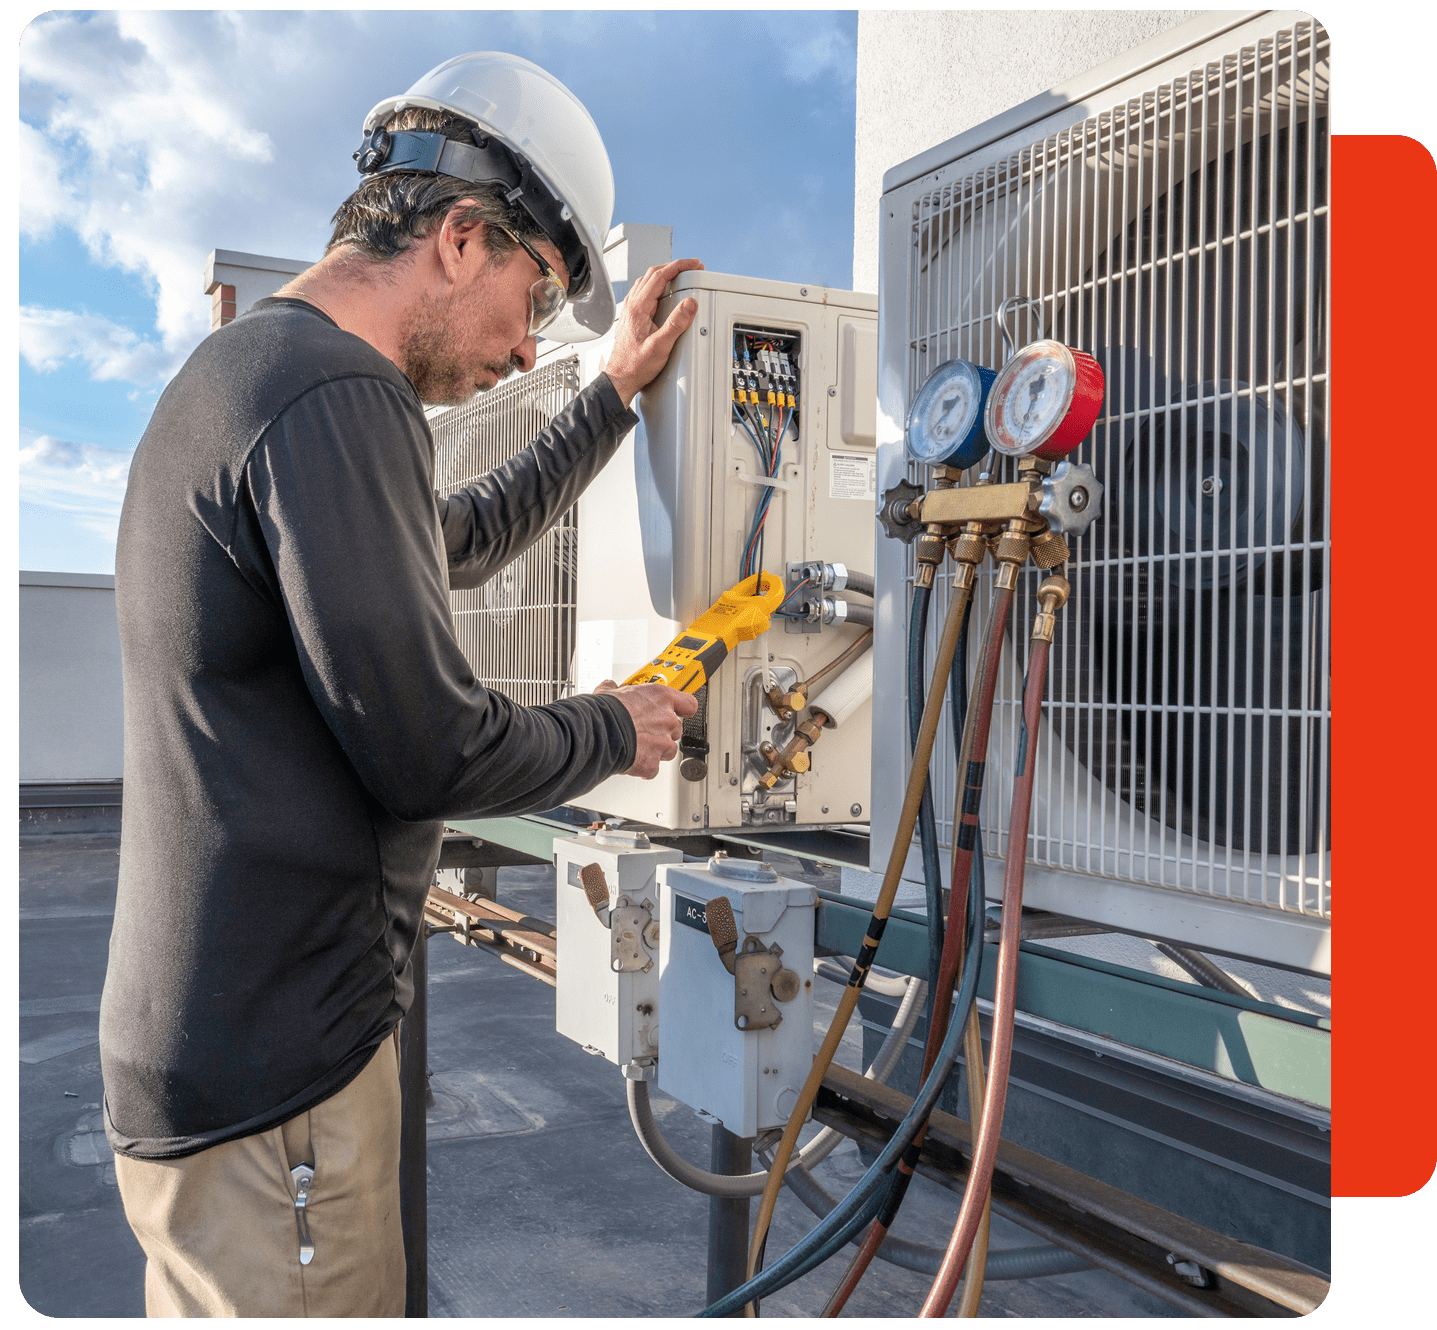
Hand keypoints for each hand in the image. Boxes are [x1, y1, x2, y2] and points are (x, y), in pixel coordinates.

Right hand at [593, 678, 698, 778]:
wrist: (597, 733)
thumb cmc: (604, 712)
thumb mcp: (609, 692)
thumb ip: (615, 689)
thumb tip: (610, 687)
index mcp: (661, 697)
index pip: (688, 703)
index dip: (683, 709)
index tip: (679, 711)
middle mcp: (667, 719)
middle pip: (676, 729)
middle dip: (663, 732)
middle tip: (645, 731)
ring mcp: (663, 743)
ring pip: (669, 750)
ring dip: (656, 750)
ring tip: (637, 747)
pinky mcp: (653, 763)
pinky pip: (653, 768)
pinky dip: (644, 767)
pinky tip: (631, 761)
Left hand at [603, 257, 704, 405]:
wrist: (620, 378)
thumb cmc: (635, 366)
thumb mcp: (660, 347)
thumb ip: (676, 324)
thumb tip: (689, 304)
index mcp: (638, 308)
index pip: (659, 276)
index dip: (678, 266)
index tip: (693, 264)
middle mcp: (632, 306)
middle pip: (652, 274)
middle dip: (674, 267)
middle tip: (691, 267)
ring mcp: (630, 311)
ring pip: (647, 282)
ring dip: (664, 274)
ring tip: (680, 275)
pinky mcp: (631, 318)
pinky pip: (643, 293)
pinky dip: (657, 286)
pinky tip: (663, 292)